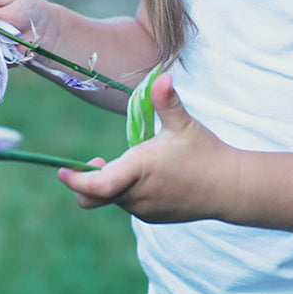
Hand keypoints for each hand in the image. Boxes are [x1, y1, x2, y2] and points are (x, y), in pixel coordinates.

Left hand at [57, 74, 237, 223]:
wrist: (230, 187)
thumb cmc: (205, 152)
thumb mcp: (184, 123)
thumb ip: (167, 101)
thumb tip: (163, 76)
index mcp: (140, 170)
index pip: (97, 186)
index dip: (76, 181)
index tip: (62, 171)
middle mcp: (138, 195)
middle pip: (96, 197)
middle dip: (87, 182)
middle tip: (97, 160)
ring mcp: (145, 210)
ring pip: (113, 198)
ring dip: (111, 183)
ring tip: (135, 160)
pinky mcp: (153, 217)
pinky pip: (128, 204)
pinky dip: (126, 191)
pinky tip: (148, 175)